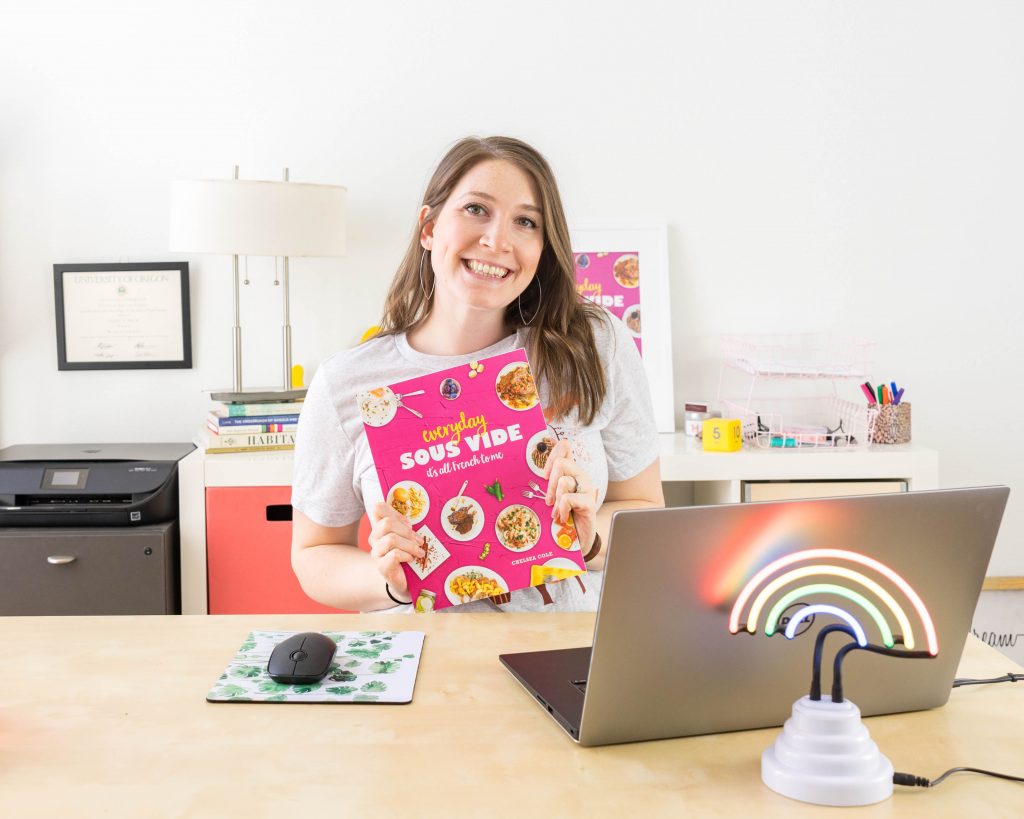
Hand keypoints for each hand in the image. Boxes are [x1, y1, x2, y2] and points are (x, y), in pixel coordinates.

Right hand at [368, 501, 424, 597]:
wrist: (407, 581)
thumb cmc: (410, 555)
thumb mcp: (410, 537)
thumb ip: (409, 526)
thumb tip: (422, 515)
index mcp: (381, 527)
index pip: (379, 508)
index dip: (395, 513)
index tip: (410, 524)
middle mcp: (375, 538)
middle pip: (386, 523)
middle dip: (407, 531)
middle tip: (419, 540)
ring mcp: (376, 552)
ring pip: (391, 539)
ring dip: (410, 545)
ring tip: (419, 552)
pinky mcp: (381, 566)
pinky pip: (394, 554)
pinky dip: (406, 555)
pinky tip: (411, 559)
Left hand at [542, 439, 597, 555]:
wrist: (579, 537)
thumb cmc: (564, 514)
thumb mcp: (554, 496)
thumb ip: (549, 482)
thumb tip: (534, 474)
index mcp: (571, 470)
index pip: (565, 447)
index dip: (551, 456)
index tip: (544, 475)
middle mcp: (580, 475)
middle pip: (561, 463)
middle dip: (550, 483)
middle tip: (548, 500)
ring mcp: (586, 488)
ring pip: (563, 481)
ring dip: (556, 499)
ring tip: (555, 512)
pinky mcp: (589, 502)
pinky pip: (568, 498)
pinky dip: (561, 509)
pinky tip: (562, 517)